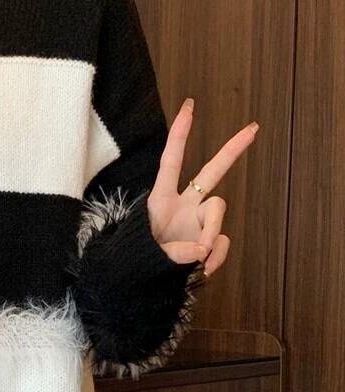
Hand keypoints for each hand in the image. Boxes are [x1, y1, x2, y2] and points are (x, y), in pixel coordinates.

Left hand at [147, 97, 258, 276]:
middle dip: (232, 151)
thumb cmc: (138, 263)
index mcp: (161, 201)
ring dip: (210, 233)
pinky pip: (221, 243)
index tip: (189, 106)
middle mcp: (183, 206)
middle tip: (253, 128)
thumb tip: (202, 250)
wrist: (142, 284)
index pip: (172, 161)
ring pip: (219, 213)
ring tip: (195, 257)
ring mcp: (199, 223)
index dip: (180, 134)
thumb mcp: (148, 255)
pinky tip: (203, 269)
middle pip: (212, 173)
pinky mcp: (209, 241)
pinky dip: (215, 257)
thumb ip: (174, 252)